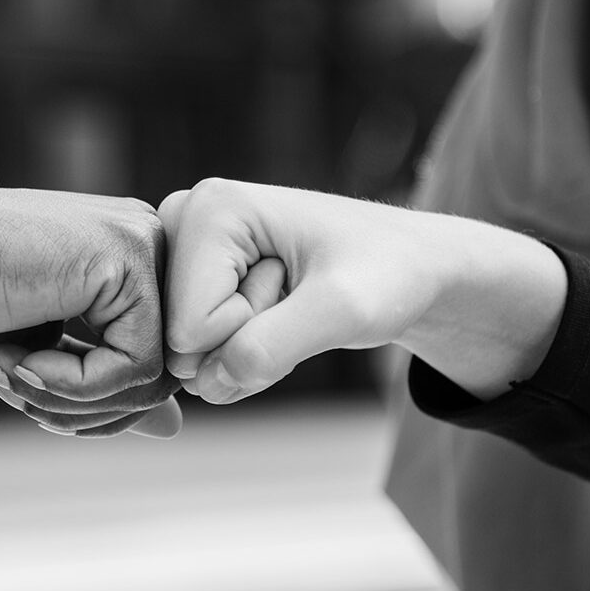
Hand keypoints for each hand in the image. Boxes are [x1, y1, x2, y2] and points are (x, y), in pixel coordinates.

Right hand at [0, 188, 181, 437]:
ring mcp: (140, 247)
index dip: (90, 407)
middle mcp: (141, 250)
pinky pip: (135, 364)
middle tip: (14, 390)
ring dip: (68, 400)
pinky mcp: (128, 258)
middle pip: (158, 378)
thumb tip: (175, 427)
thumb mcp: (36, 367)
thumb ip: (105, 390)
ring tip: (7, 372)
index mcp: (121, 271)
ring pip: (152, 379)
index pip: (148, 369)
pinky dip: (69, 384)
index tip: (24, 393)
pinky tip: (13, 358)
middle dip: (82, 411)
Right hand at [157, 179, 566, 402]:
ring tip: (288, 302)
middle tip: (293, 297)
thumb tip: (208, 382)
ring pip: (189, 353)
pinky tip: (274, 314)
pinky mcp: (190, 276)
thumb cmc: (385, 273)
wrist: (407, 266)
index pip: (191, 325)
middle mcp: (182, 221)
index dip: (249, 328)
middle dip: (241, 341)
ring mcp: (182, 250)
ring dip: (245, 348)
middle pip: (182, 339)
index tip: (295, 287)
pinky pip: (198, 353)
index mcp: (210, 209)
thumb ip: (272, 345)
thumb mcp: (343, 310)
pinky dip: (240, 352)